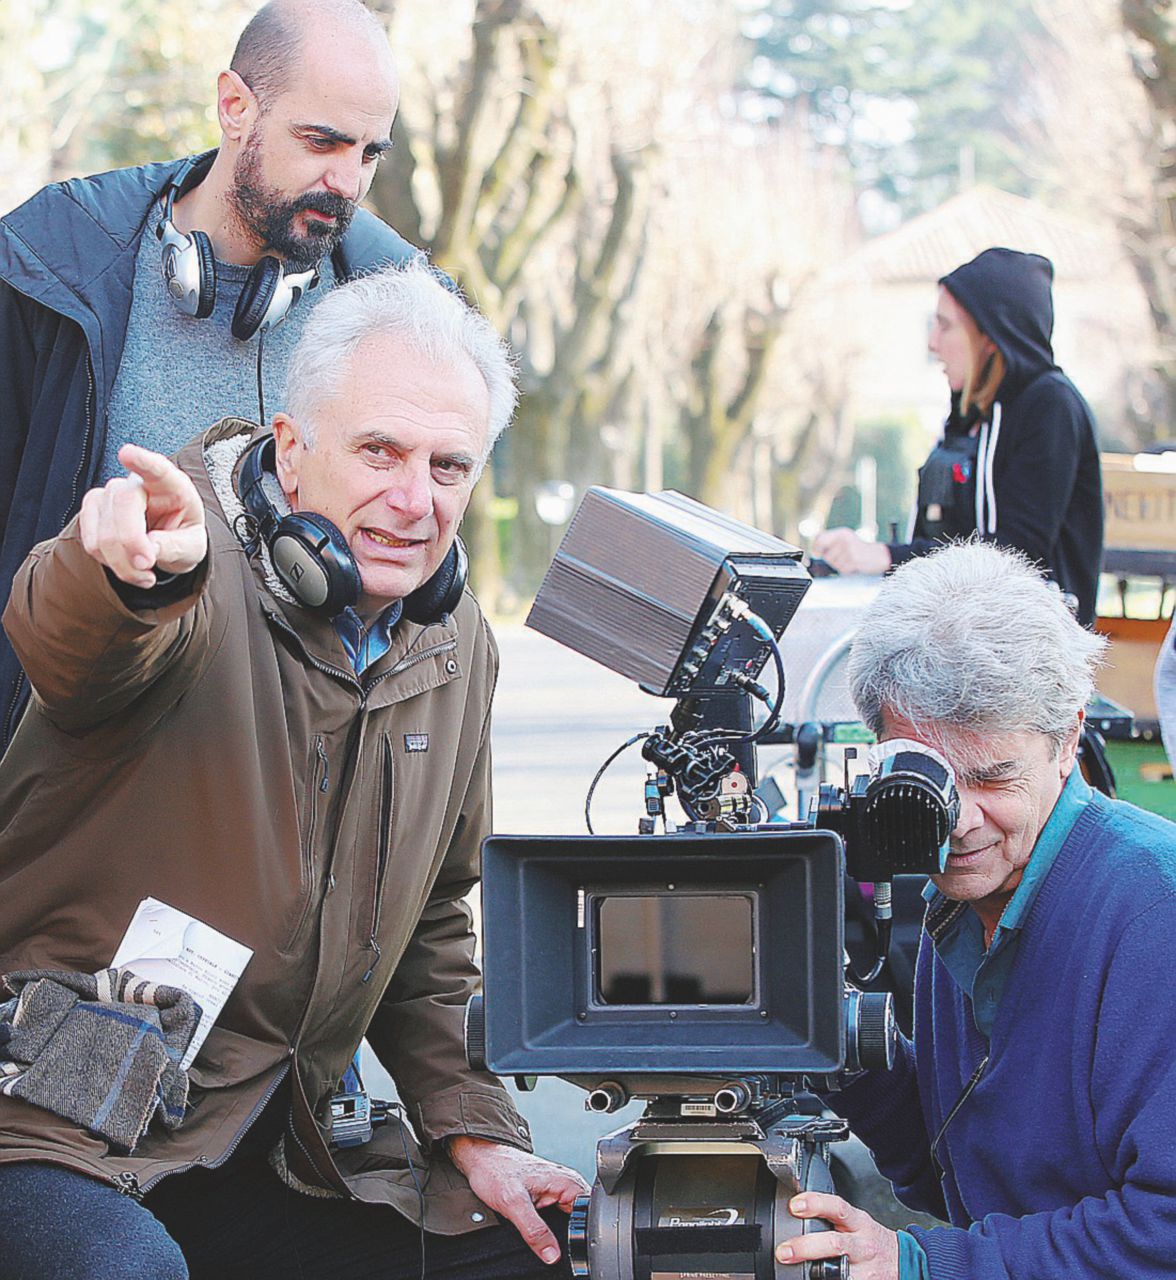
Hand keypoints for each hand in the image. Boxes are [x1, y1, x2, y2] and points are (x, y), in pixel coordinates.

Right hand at [78, 444, 206, 588]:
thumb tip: (146, 552)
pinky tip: (129, 568)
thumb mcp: (192, 546)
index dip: (142, 461)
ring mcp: (111, 494)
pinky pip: (91, 542)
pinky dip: (109, 563)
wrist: (168, 543)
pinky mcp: (93, 510)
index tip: (127, 453)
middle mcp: (138, 484)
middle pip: (123, 503)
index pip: (156, 468)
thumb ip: (174, 546)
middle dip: (131, 542)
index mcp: (172, 485)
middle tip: (148, 570)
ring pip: (103, 530)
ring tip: (146, 575)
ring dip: (122, 563)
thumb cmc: (182, 537)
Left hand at [448, 1135, 588, 1264]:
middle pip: (581, 1219)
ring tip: (542, 1235)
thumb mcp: (514, 1203)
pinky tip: (540, 1231)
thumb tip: (553, 1254)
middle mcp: (566, 1184)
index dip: (583, 1234)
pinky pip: (558, 1217)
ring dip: (559, 1232)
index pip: (590, 1214)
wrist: (481, 1159)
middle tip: (549, 1242)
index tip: (570, 1247)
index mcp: (567, 1182)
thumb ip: (534, 1230)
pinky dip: (551, 1227)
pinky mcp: (547, 1196)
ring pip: (568, 1220)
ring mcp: (557, 1190)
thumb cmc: (495, 1171)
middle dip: (570, 1235)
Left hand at [776, 1192, 898, 1279]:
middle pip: (835, 1244)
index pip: (838, 1208)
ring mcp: (865, 1271)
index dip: (816, 1204)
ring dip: (817, 1274)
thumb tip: (795, 1209)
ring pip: (840, 1273)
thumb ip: (831, 1216)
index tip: (794, 1206)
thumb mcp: (856, 1221)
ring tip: (794, 1274)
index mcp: (858, 1223)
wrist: (903, 1262)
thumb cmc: (871, 1240)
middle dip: (806, 1247)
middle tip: (784, 1252)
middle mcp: (862, 1246)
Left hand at [811, 528, 891, 575]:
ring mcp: (849, 550)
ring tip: (850, 561)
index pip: (819, 539)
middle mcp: (844, 540)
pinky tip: (854, 565)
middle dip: (830, 560)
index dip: (815, 548)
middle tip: (841, 557)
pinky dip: (847, 571)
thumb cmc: (860, 549)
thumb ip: (830, 541)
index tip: (817, 553)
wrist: (879, 555)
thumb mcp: (845, 540)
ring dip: (840, 566)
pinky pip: (842, 570)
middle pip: (826, 555)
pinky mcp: (853, 560)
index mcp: (841, 533)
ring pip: (834, 564)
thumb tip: (814, 550)